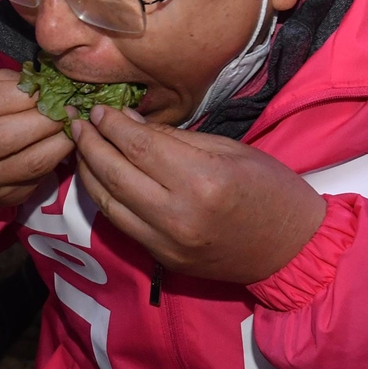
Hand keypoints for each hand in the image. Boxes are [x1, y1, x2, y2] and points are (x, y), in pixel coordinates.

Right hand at [0, 69, 73, 205]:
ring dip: (59, 142)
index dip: (28, 94)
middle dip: (45, 120)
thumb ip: (10, 84)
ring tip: (71, 126)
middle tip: (66, 109)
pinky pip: (38, 179)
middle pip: (7, 137)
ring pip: (29, 163)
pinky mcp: (3, 197)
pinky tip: (61, 146)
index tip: (49, 89)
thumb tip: (49, 86)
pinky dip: (56, 160)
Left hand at [70, 106, 325, 283]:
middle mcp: (177, 214)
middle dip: (90, 144)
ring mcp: (167, 242)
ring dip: (88, 173)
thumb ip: (175, 139)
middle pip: (115, 174)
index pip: (138, 146)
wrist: (291, 249)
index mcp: (201, 179)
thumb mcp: (229, 149)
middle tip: (77, 122)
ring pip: (109, 203)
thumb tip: (128, 123)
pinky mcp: (163, 259)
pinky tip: (98, 178)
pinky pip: (122, 224)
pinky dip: (105, 198)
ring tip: (79, 147)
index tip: (98, 109)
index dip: (112, 125)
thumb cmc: (270, 189)